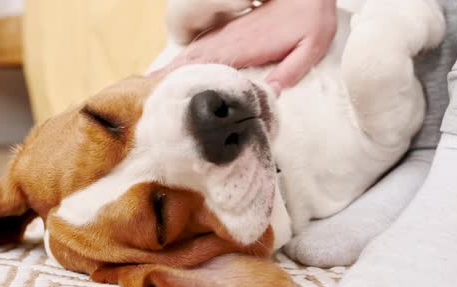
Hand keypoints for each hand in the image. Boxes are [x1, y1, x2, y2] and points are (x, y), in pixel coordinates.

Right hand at [154, 0, 336, 95]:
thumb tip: (270, 95)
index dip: (180, 80)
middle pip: (189, 62)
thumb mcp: (310, 46)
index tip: (159, 94)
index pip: (205, 66)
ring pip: (190, 55)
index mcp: (243, 47)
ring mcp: (225, 36)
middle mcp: (227, 41)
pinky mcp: (228, 34)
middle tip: (146, 99)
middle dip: (166, 80)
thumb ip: (290, 71)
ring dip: (170, 71)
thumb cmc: (311, 17)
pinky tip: (173, 72)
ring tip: (151, 88)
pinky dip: (183, 62)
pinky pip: (199, 49)